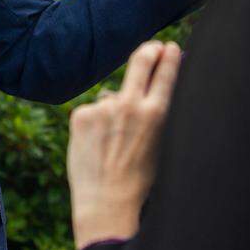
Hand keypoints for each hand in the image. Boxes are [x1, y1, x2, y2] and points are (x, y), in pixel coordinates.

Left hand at [66, 41, 181, 249]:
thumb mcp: (163, 146)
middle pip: (140, 61)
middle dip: (149, 51)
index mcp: (157, 114)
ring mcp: (103, 108)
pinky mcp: (80, 114)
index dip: (168, 56)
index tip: (169, 47)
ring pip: (113, 97)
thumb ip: (159, 116)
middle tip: (152, 47)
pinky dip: (95, 124)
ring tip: (114, 144)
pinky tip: (97, 147)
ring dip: (115, 111)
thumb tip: (156, 90)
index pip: (165, 72)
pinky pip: (93, 111)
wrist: (107, 202)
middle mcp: (130, 105)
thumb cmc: (140, 180)